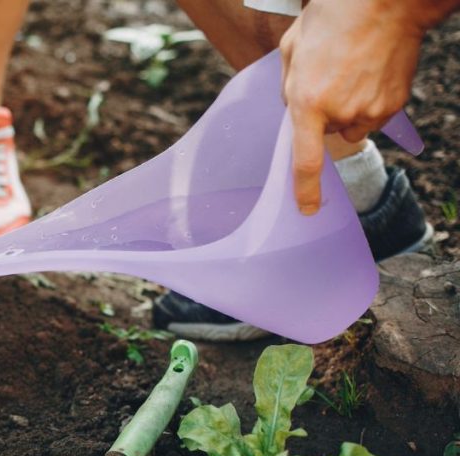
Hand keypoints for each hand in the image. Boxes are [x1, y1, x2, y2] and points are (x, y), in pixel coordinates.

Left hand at [279, 0, 426, 214]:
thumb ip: (287, 87)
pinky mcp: (393, 104)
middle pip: (325, 134)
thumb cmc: (333, 18)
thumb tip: (293, 111)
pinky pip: (373, 116)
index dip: (305, 190)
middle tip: (328, 78)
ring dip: (347, 109)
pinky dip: (369, 101)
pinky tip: (370, 72)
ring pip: (351, 126)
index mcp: (308, 102)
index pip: (305, 160)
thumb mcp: (291, 49)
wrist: (385, 1)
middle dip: (322, 114)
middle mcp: (340, 113)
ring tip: (350, 72)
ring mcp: (371, 110)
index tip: (307, 210)